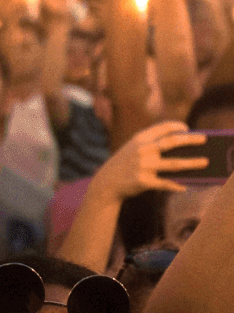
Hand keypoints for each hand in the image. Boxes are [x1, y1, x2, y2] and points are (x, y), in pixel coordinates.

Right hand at [90, 120, 205, 200]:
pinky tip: (186, 186)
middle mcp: (142, 150)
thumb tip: (183, 149)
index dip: (176, 126)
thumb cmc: (126, 163)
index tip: (187, 129)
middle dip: (190, 140)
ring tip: (205, 162)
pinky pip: (166, 183)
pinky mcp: (143, 181)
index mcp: (139, 139)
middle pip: (171, 142)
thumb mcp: (133, 148)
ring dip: (192, 163)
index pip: (162, 127)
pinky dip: (177, 185)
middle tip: (204, 139)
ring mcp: (143, 166)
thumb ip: (152, 144)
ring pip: (174, 164)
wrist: (107, 182)